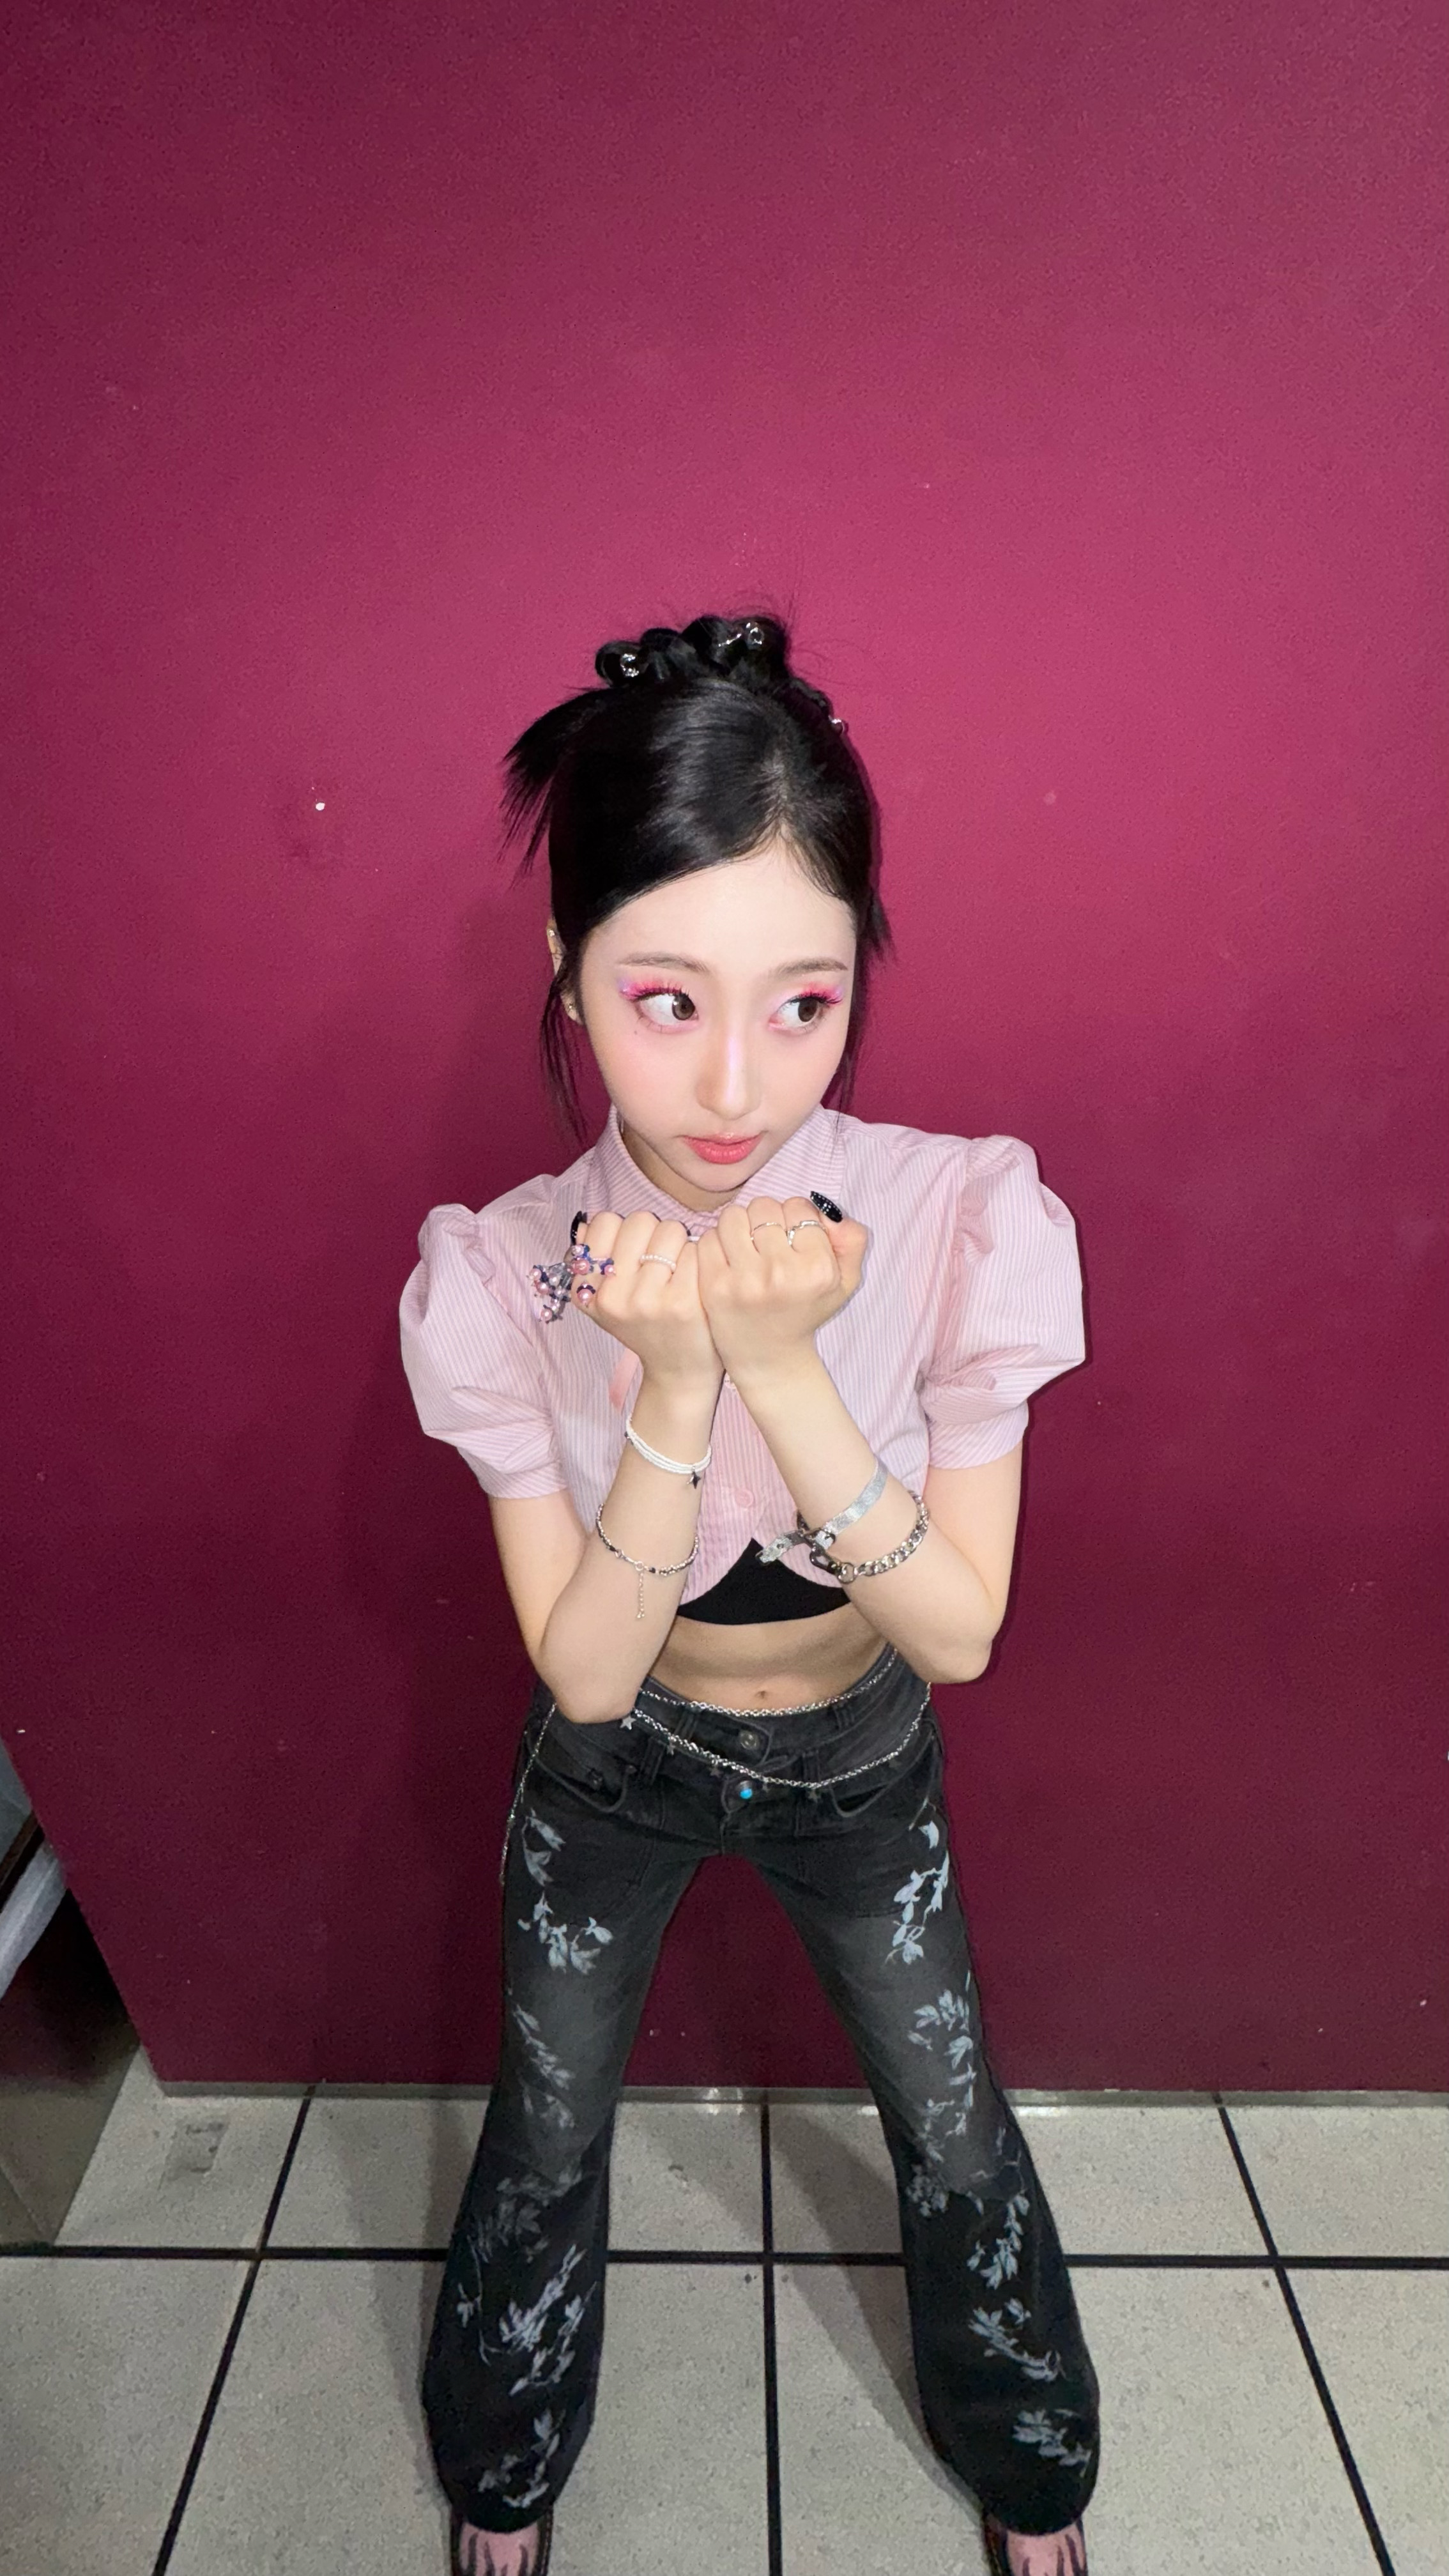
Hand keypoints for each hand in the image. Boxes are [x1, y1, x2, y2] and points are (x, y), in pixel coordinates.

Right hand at [565, 1208, 723, 1390]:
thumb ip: (595, 1262)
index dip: (625, 1231)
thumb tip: (585, 1224)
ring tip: (679, 1271)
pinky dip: (699, 1259)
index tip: (635, 1254)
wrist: (679, 1372)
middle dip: (655, 1233)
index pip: (604, 1222)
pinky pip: (694, 1250)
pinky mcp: (681, 1303)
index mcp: (587, 1292)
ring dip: (680, 1243)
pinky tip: (696, 1281)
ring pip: (670, 1230)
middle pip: (639, 1220)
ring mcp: (646, 1301)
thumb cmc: (647, 1326)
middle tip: (662, 1262)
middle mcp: (612, 1297)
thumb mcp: (608, 1301)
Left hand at [694, 1195, 868, 1384]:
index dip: (794, 1218)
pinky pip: (709, 1238)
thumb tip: (827, 1211)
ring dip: (739, 1227)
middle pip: (765, 1207)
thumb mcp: (845, 1280)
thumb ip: (851, 1239)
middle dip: (766, 1220)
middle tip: (768, 1245)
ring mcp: (745, 1280)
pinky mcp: (715, 1286)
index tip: (793, 1241)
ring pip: (734, 1216)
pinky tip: (728, 1263)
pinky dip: (716, 1244)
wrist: (770, 1356)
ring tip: (747, 1249)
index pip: (799, 1207)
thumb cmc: (806, 1309)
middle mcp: (782, 1273)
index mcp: (818, 1269)